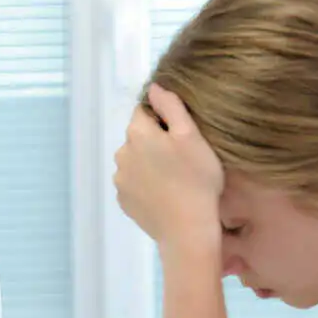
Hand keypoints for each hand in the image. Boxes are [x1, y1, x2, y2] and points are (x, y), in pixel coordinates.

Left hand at [113, 83, 224, 248]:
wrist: (187, 230)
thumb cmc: (197, 180)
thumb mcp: (192, 136)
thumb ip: (171, 106)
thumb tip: (154, 87)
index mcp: (138, 133)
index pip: (144, 111)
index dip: (164, 119)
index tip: (181, 136)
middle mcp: (121, 153)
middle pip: (137, 137)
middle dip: (155, 141)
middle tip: (182, 159)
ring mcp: (120, 179)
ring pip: (134, 161)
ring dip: (149, 163)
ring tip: (174, 179)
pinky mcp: (123, 200)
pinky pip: (133, 183)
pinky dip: (146, 184)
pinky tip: (164, 194)